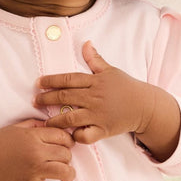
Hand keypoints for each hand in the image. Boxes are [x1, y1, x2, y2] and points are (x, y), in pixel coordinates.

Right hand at [0, 119, 75, 180]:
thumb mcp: (16, 128)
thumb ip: (35, 125)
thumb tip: (51, 124)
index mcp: (33, 136)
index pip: (62, 136)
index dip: (68, 141)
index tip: (66, 146)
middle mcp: (36, 152)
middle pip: (66, 154)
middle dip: (66, 157)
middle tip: (60, 160)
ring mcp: (33, 170)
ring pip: (64, 172)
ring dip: (68, 174)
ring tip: (64, 175)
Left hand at [34, 42, 180, 160]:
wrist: (145, 106)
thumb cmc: (126, 87)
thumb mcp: (111, 71)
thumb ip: (95, 59)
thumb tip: (85, 43)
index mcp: (95, 82)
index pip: (69, 79)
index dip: (51, 81)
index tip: (38, 83)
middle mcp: (95, 98)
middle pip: (65, 97)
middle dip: (47, 99)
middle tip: (35, 101)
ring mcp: (98, 115)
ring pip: (71, 118)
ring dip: (55, 120)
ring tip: (45, 122)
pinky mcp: (103, 130)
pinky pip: (86, 136)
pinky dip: (76, 136)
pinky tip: (69, 135)